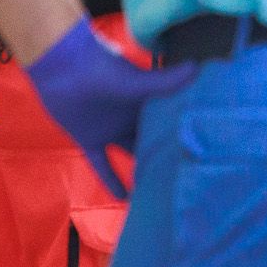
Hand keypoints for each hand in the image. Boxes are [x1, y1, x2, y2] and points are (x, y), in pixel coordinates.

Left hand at [25, 17, 194, 198]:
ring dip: (143, 171)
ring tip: (161, 192)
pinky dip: (112, 180)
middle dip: (168, 156)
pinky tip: (124, 199)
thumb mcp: (138, 81)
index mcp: (148, 102)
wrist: (61, 68)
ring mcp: (113, 131)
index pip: (172, 122)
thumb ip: (166, 81)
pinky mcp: (92, 140)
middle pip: (154, 140)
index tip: (205, 153)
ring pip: (132, 155)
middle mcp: (134, 118)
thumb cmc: (101, 69)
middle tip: (188, 179)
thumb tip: (199, 68)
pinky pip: (103, 164)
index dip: (185, 135)